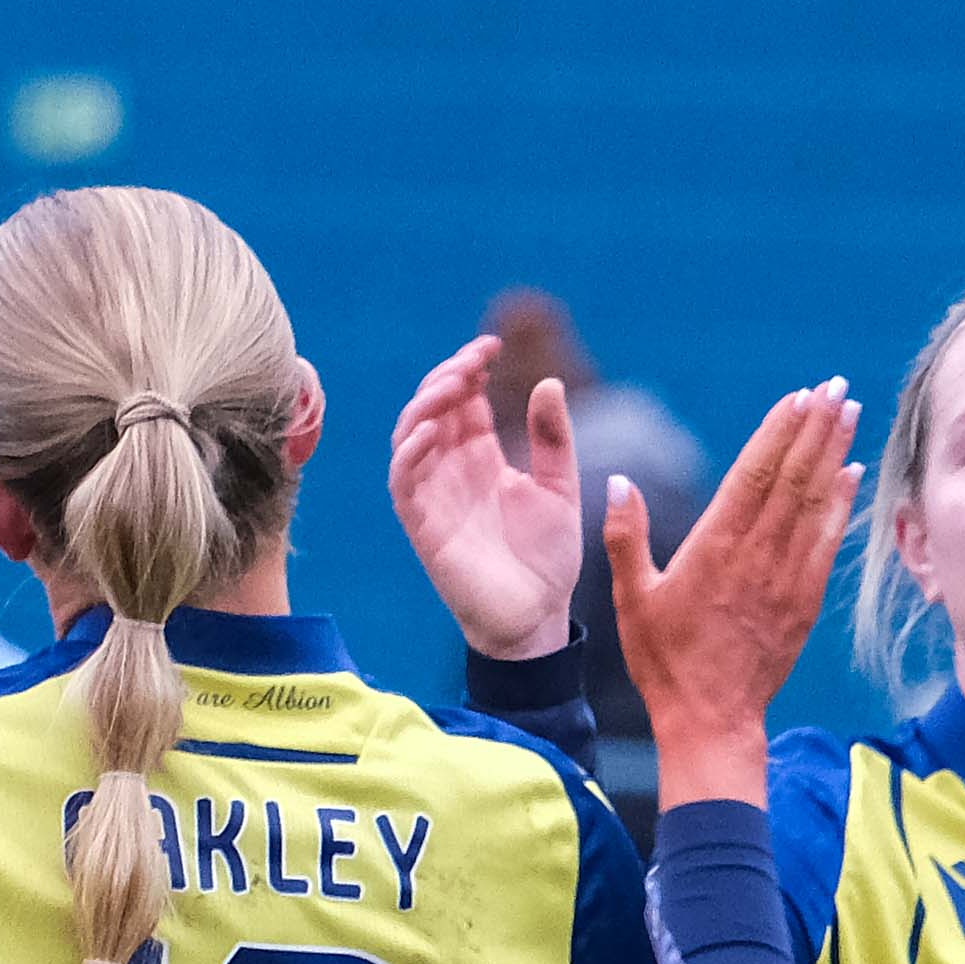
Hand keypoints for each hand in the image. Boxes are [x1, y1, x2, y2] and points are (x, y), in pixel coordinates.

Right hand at [383, 335, 587, 665]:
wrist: (536, 619)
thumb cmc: (548, 560)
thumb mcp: (561, 489)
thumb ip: (554, 440)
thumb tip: (550, 383)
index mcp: (483, 457)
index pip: (465, 399)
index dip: (470, 367)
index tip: (492, 345)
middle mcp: (453, 470)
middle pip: (433, 407)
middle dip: (448, 376)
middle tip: (474, 360)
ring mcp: (434, 495)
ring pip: (410, 435)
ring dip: (426, 405)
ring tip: (454, 385)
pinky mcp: (423, 525)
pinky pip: (403, 480)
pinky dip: (410, 452)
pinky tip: (432, 430)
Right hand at [610, 378, 861, 806]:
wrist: (712, 721)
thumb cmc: (665, 662)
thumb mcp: (633, 601)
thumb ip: (626, 537)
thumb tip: (617, 481)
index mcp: (714, 548)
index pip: (753, 474)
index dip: (779, 432)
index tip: (799, 396)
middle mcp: (756, 556)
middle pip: (793, 478)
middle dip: (815, 429)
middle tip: (836, 387)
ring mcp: (786, 578)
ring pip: (816, 503)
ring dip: (835, 454)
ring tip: (850, 413)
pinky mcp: (804, 602)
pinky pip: (828, 542)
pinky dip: (842, 505)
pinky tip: (852, 475)